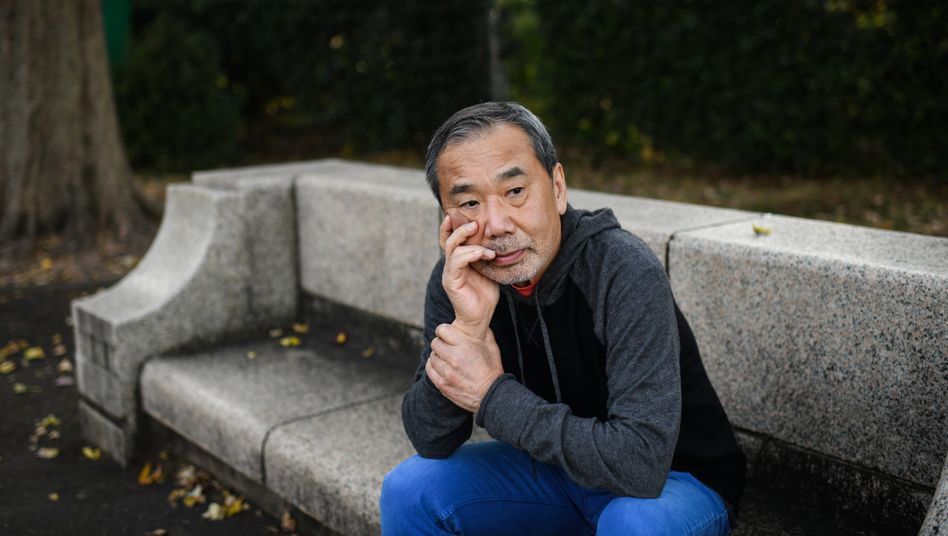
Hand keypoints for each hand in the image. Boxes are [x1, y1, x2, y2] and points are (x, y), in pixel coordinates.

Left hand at [426, 323, 503, 412]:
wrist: (491, 394)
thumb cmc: (492, 369)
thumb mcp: (492, 346)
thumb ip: (484, 332)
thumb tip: (478, 322)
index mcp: (465, 345)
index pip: (442, 330)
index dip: (443, 330)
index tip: (446, 333)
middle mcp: (453, 357)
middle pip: (435, 343)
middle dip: (441, 343)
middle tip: (447, 346)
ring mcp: (446, 372)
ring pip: (432, 356)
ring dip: (438, 355)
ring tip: (446, 358)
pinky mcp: (442, 384)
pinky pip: (430, 369)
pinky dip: (434, 366)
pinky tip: (441, 366)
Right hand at [440, 213, 498, 338]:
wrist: (480, 318)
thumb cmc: (485, 295)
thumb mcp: (489, 270)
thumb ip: (488, 255)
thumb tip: (498, 239)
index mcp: (459, 261)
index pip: (451, 238)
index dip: (452, 225)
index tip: (460, 213)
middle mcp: (451, 265)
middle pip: (448, 239)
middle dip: (459, 227)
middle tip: (474, 222)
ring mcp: (450, 273)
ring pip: (451, 248)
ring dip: (467, 239)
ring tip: (482, 239)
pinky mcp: (451, 281)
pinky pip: (456, 262)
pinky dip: (470, 254)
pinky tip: (483, 254)